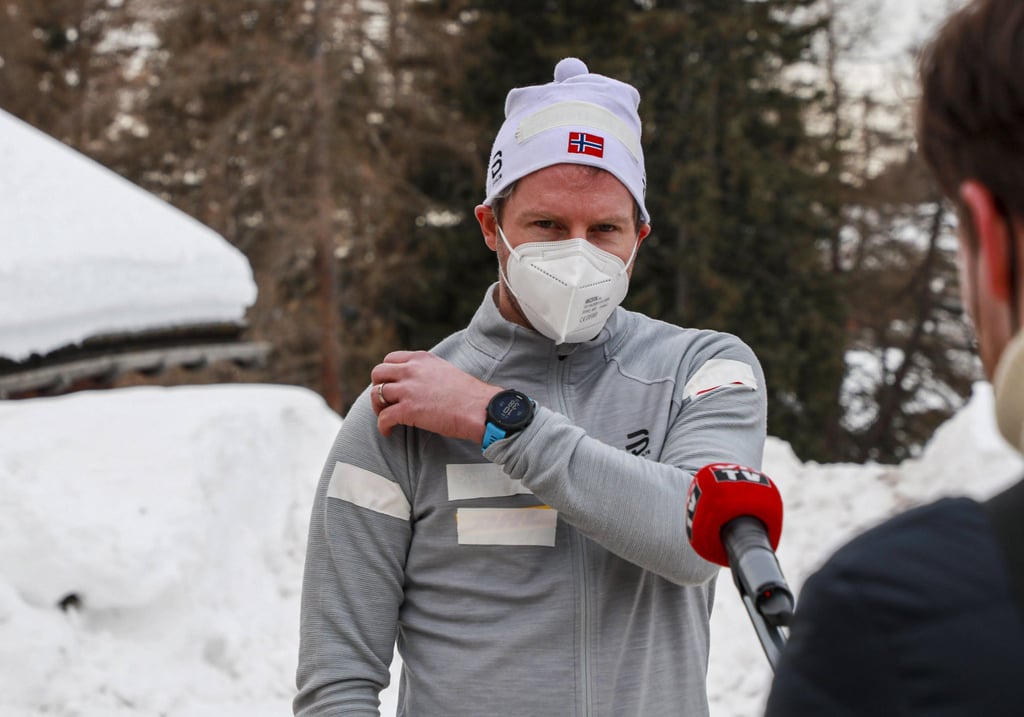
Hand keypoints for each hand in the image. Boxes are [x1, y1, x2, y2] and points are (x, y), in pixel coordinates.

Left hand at [370, 351, 502, 442]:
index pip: (390, 359)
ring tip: (386, 417)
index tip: (392, 385)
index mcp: (421, 359)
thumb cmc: (469, 395)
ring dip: (378, 407)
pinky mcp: (407, 410)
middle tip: (386, 401)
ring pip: (376, 394)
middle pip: (378, 373)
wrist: (480, 409)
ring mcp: (408, 389)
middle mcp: (411, 370)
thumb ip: (428, 372)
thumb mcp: (445, 371)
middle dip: (378, 387)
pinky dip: (382, 426)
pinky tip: (389, 432)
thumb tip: (420, 385)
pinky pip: (383, 418)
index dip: (387, 374)